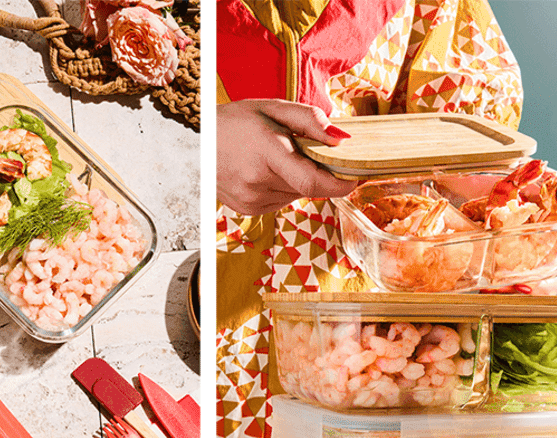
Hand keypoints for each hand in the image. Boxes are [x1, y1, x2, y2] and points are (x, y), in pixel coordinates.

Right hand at [217, 99, 357, 214]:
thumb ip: (311, 121)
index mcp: (265, 152)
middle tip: (303, 150)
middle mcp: (256, 182)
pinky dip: (283, 187)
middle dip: (317, 172)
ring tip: (276, 158)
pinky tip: (266, 171)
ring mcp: (250, 199)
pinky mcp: (247, 209)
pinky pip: (282, 201)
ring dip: (298, 180)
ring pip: (297, 195)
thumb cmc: (237, 120)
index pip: (314, 181)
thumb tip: (343, 140)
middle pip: (309, 188)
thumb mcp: (274, 108)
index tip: (356, 175)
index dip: (341, 183)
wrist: (200, 139)